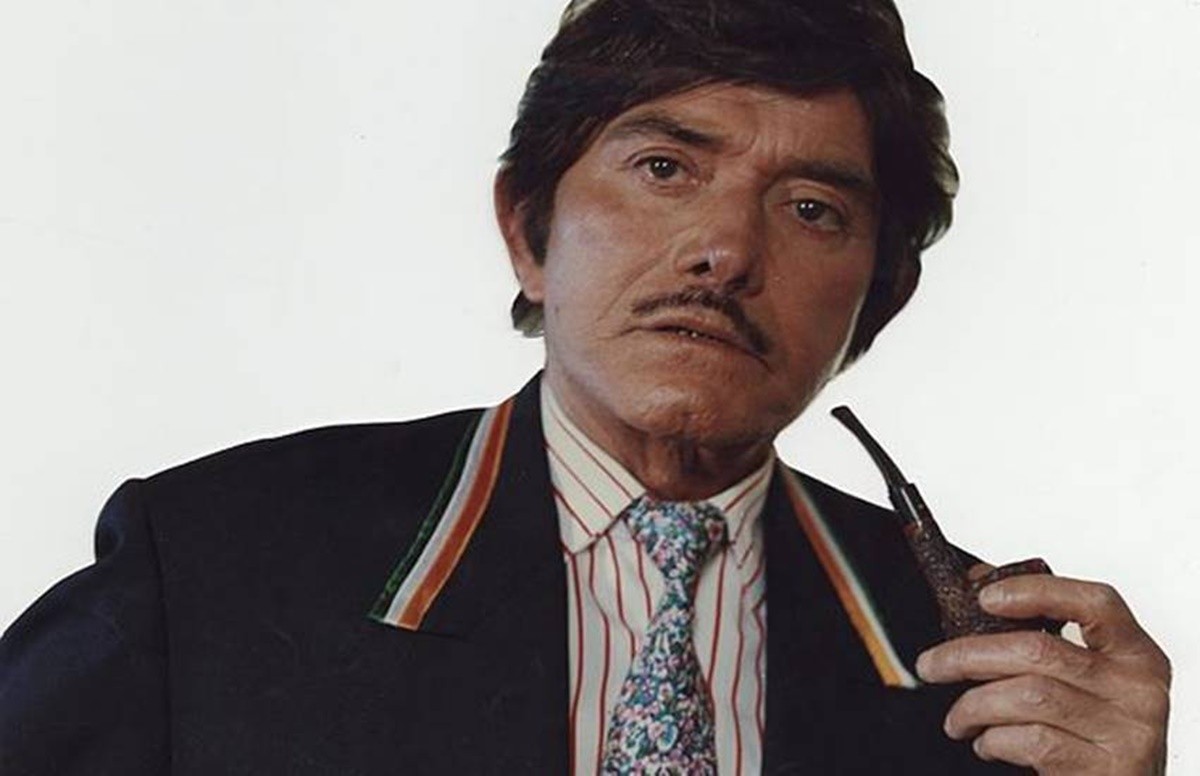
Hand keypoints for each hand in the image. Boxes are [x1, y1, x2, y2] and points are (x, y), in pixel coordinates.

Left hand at [915, 571, 1170, 773]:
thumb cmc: (1095, 734)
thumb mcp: (1085, 681)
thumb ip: (1043, 636)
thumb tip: (980, 584)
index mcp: (1136, 653)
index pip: (1094, 603)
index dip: (1037, 592)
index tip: (985, 596)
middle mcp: (1138, 688)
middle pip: (1039, 650)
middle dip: (968, 655)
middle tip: (932, 665)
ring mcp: (1126, 730)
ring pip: (1028, 696)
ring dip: (974, 705)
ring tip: (958, 718)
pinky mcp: (1107, 768)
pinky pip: (1032, 740)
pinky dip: (995, 740)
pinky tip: (987, 742)